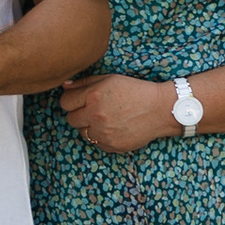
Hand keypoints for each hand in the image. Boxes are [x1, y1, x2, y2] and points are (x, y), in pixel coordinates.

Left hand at [58, 72, 178, 152]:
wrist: (160, 110)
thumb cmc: (135, 91)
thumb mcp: (109, 79)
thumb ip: (83, 83)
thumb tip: (64, 86)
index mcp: (93, 96)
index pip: (64, 102)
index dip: (71, 100)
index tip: (79, 100)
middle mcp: (96, 115)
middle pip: (70, 119)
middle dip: (78, 114)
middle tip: (92, 110)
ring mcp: (104, 133)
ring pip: (82, 133)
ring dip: (88, 127)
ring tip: (104, 119)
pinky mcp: (112, 146)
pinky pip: (96, 143)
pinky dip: (100, 137)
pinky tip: (112, 128)